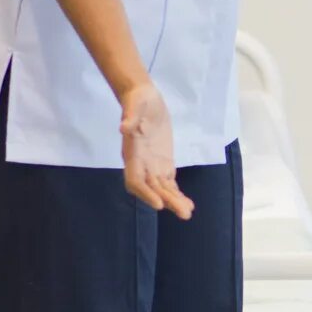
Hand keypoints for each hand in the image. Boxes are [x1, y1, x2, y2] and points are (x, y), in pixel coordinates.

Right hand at [119, 80, 195, 219]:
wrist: (143, 98)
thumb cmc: (138, 100)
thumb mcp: (135, 104)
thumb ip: (130, 116)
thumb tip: (124, 128)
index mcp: (132, 153)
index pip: (135, 180)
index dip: (145, 193)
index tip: (159, 204)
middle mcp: (140, 163)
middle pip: (152, 188)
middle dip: (167, 201)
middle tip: (184, 213)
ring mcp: (151, 165)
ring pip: (162, 188)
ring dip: (174, 201)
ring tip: (188, 213)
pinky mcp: (162, 162)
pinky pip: (168, 182)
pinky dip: (177, 193)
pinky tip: (187, 204)